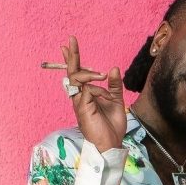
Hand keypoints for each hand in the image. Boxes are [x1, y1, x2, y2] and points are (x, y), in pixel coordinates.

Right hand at [61, 35, 125, 151]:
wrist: (111, 143)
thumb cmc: (112, 126)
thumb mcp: (117, 101)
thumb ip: (115, 85)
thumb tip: (113, 68)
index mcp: (87, 95)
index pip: (78, 74)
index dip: (73, 59)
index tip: (68, 45)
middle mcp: (80, 97)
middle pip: (72, 73)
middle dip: (71, 56)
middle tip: (70, 40)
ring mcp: (79, 102)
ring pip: (76, 78)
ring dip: (89, 73)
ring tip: (102, 76)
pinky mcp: (82, 107)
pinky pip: (85, 88)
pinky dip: (94, 84)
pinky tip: (103, 88)